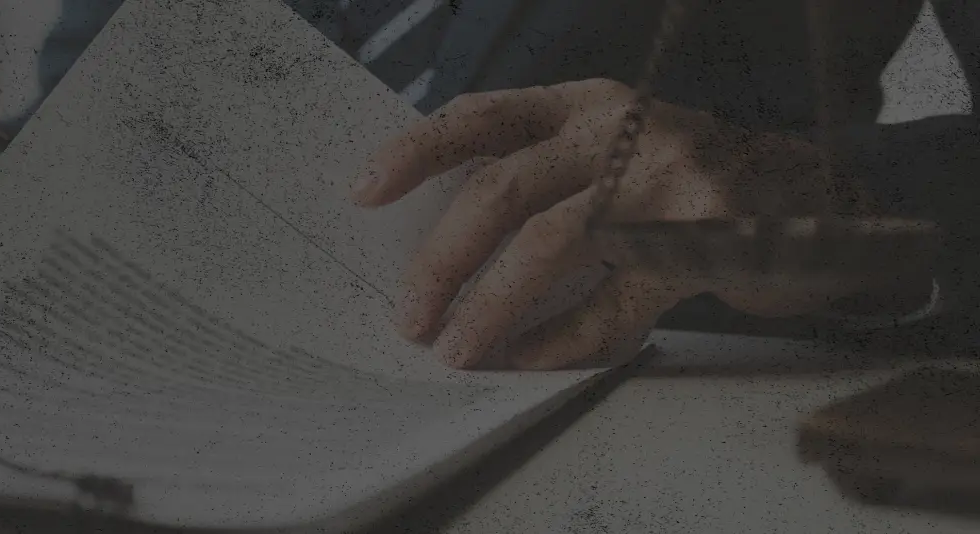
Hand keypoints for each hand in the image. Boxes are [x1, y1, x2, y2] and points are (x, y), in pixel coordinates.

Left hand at [352, 78, 910, 369]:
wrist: (815, 201)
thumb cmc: (686, 185)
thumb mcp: (612, 151)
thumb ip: (540, 173)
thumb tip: (436, 241)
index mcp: (586, 105)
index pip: (482, 115)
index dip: (416, 151)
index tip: (362, 192)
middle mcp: (622, 131)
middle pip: (503, 189)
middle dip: (444, 260)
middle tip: (410, 316)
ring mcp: (667, 181)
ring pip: (552, 243)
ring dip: (493, 306)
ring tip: (458, 350)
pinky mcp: (706, 242)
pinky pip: (615, 300)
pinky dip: (565, 338)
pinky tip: (532, 360)